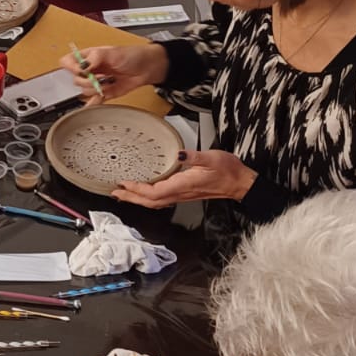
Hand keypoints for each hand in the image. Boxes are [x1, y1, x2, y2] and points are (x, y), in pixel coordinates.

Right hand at [58, 42, 167, 103]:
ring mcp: (97, 82)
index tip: (82, 70)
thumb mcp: (112, 53)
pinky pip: (94, 101)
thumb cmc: (132, 55)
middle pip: (75, 79)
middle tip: (98, 78)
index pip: (68, 61)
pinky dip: (92, 104)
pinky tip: (91, 105)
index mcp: (88, 56)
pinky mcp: (105, 93)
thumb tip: (83, 67)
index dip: (72, 67)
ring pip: (84, 91)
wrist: (148, 68)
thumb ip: (95, 58)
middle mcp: (90, 69)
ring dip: (95, 89)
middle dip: (87, 81)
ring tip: (107, 83)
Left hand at [112, 148, 255, 207]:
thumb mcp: (212, 158)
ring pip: (154, 202)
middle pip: (150, 201)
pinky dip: (147, 197)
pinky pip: (161, 199)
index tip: (124, 183)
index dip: (137, 189)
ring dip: (137, 199)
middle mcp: (180, 193)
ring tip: (123, 193)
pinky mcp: (184, 194)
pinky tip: (143, 193)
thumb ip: (194, 156)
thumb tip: (180, 154)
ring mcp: (181, 195)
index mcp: (183, 185)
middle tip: (115, 192)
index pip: (154, 192)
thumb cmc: (228, 171)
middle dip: (131, 197)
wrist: (239, 183)